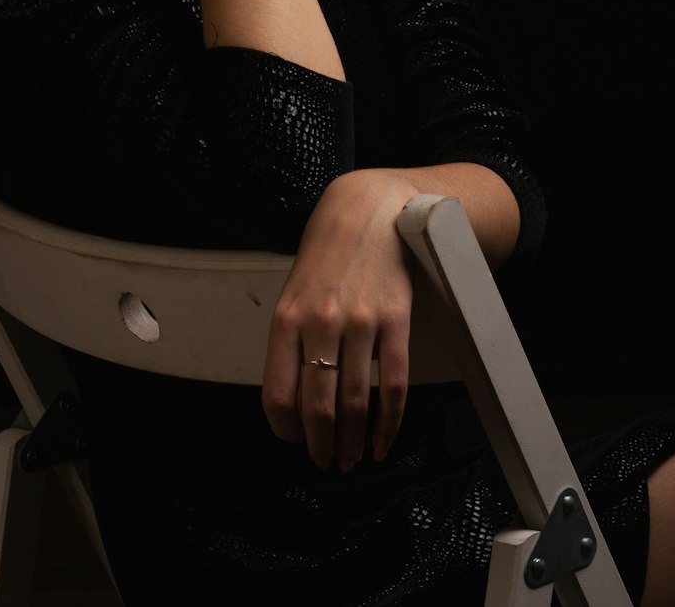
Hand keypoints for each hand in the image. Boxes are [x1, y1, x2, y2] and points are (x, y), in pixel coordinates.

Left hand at [261, 169, 418, 471]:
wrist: (368, 212)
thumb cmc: (327, 258)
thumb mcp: (294, 293)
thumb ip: (291, 342)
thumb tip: (293, 401)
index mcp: (287, 318)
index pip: (278, 392)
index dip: (285, 428)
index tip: (292, 442)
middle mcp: (320, 322)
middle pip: (317, 405)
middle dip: (320, 445)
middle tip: (324, 463)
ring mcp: (361, 322)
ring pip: (355, 402)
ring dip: (351, 442)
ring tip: (350, 460)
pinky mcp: (396, 322)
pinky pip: (393, 386)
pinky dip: (387, 424)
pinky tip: (381, 442)